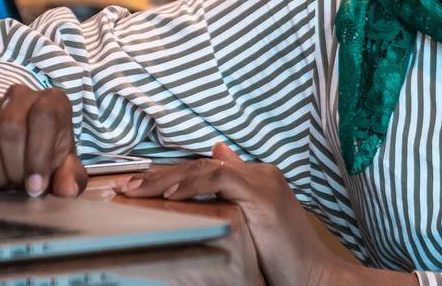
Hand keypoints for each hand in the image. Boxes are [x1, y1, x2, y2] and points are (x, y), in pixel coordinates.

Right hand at [0, 87, 87, 197]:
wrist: (10, 142)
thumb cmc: (43, 152)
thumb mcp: (63, 164)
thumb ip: (70, 176)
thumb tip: (67, 190)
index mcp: (50, 101)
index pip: (44, 117)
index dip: (39, 156)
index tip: (35, 187)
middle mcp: (18, 95)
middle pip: (9, 129)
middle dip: (13, 168)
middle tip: (17, 185)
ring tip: (3, 182)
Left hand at [116, 144, 409, 285]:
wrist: (315, 277)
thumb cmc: (283, 261)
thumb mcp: (249, 229)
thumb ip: (230, 203)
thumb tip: (213, 178)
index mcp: (256, 179)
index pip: (204, 169)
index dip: (169, 176)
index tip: (137, 188)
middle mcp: (260, 173)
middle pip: (200, 166)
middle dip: (159, 175)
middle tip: (125, 186)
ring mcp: (263, 180)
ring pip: (205, 168)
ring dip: (166, 178)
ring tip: (137, 189)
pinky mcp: (263, 193)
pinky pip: (219, 178)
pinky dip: (192, 184)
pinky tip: (169, 194)